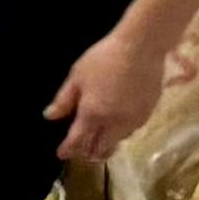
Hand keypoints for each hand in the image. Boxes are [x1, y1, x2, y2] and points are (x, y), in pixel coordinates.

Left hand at [46, 27, 173, 169]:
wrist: (142, 47)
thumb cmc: (105, 58)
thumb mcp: (77, 76)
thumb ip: (64, 100)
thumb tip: (50, 117)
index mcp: (92, 114)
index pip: (77, 141)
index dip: (67, 149)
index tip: (61, 153)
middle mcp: (113, 122)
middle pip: (99, 149)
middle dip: (87, 152)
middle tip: (80, 149)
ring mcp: (133, 120)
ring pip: (116, 142)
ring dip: (106, 143)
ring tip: (99, 138)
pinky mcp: (148, 113)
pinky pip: (131, 131)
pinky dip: (121, 132)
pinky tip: (117, 124)